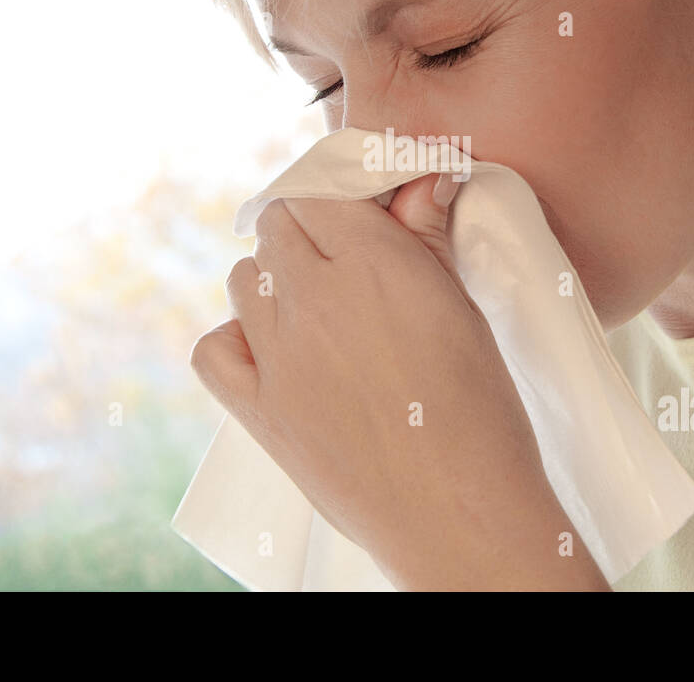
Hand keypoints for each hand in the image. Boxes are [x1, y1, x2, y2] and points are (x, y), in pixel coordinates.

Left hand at [190, 172, 607, 589]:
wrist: (457, 512)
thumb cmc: (480, 413)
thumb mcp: (463, 310)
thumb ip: (427, 238)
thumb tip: (423, 180)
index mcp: (373, 263)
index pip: (320, 192)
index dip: (337, 202)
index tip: (356, 219)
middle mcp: (315, 298)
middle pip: (277, 227)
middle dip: (305, 235)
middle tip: (343, 267)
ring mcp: (278, 355)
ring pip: (243, 279)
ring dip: (272, 283)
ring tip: (315, 312)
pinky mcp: (258, 409)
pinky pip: (213, 349)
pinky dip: (234, 340)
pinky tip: (270, 351)